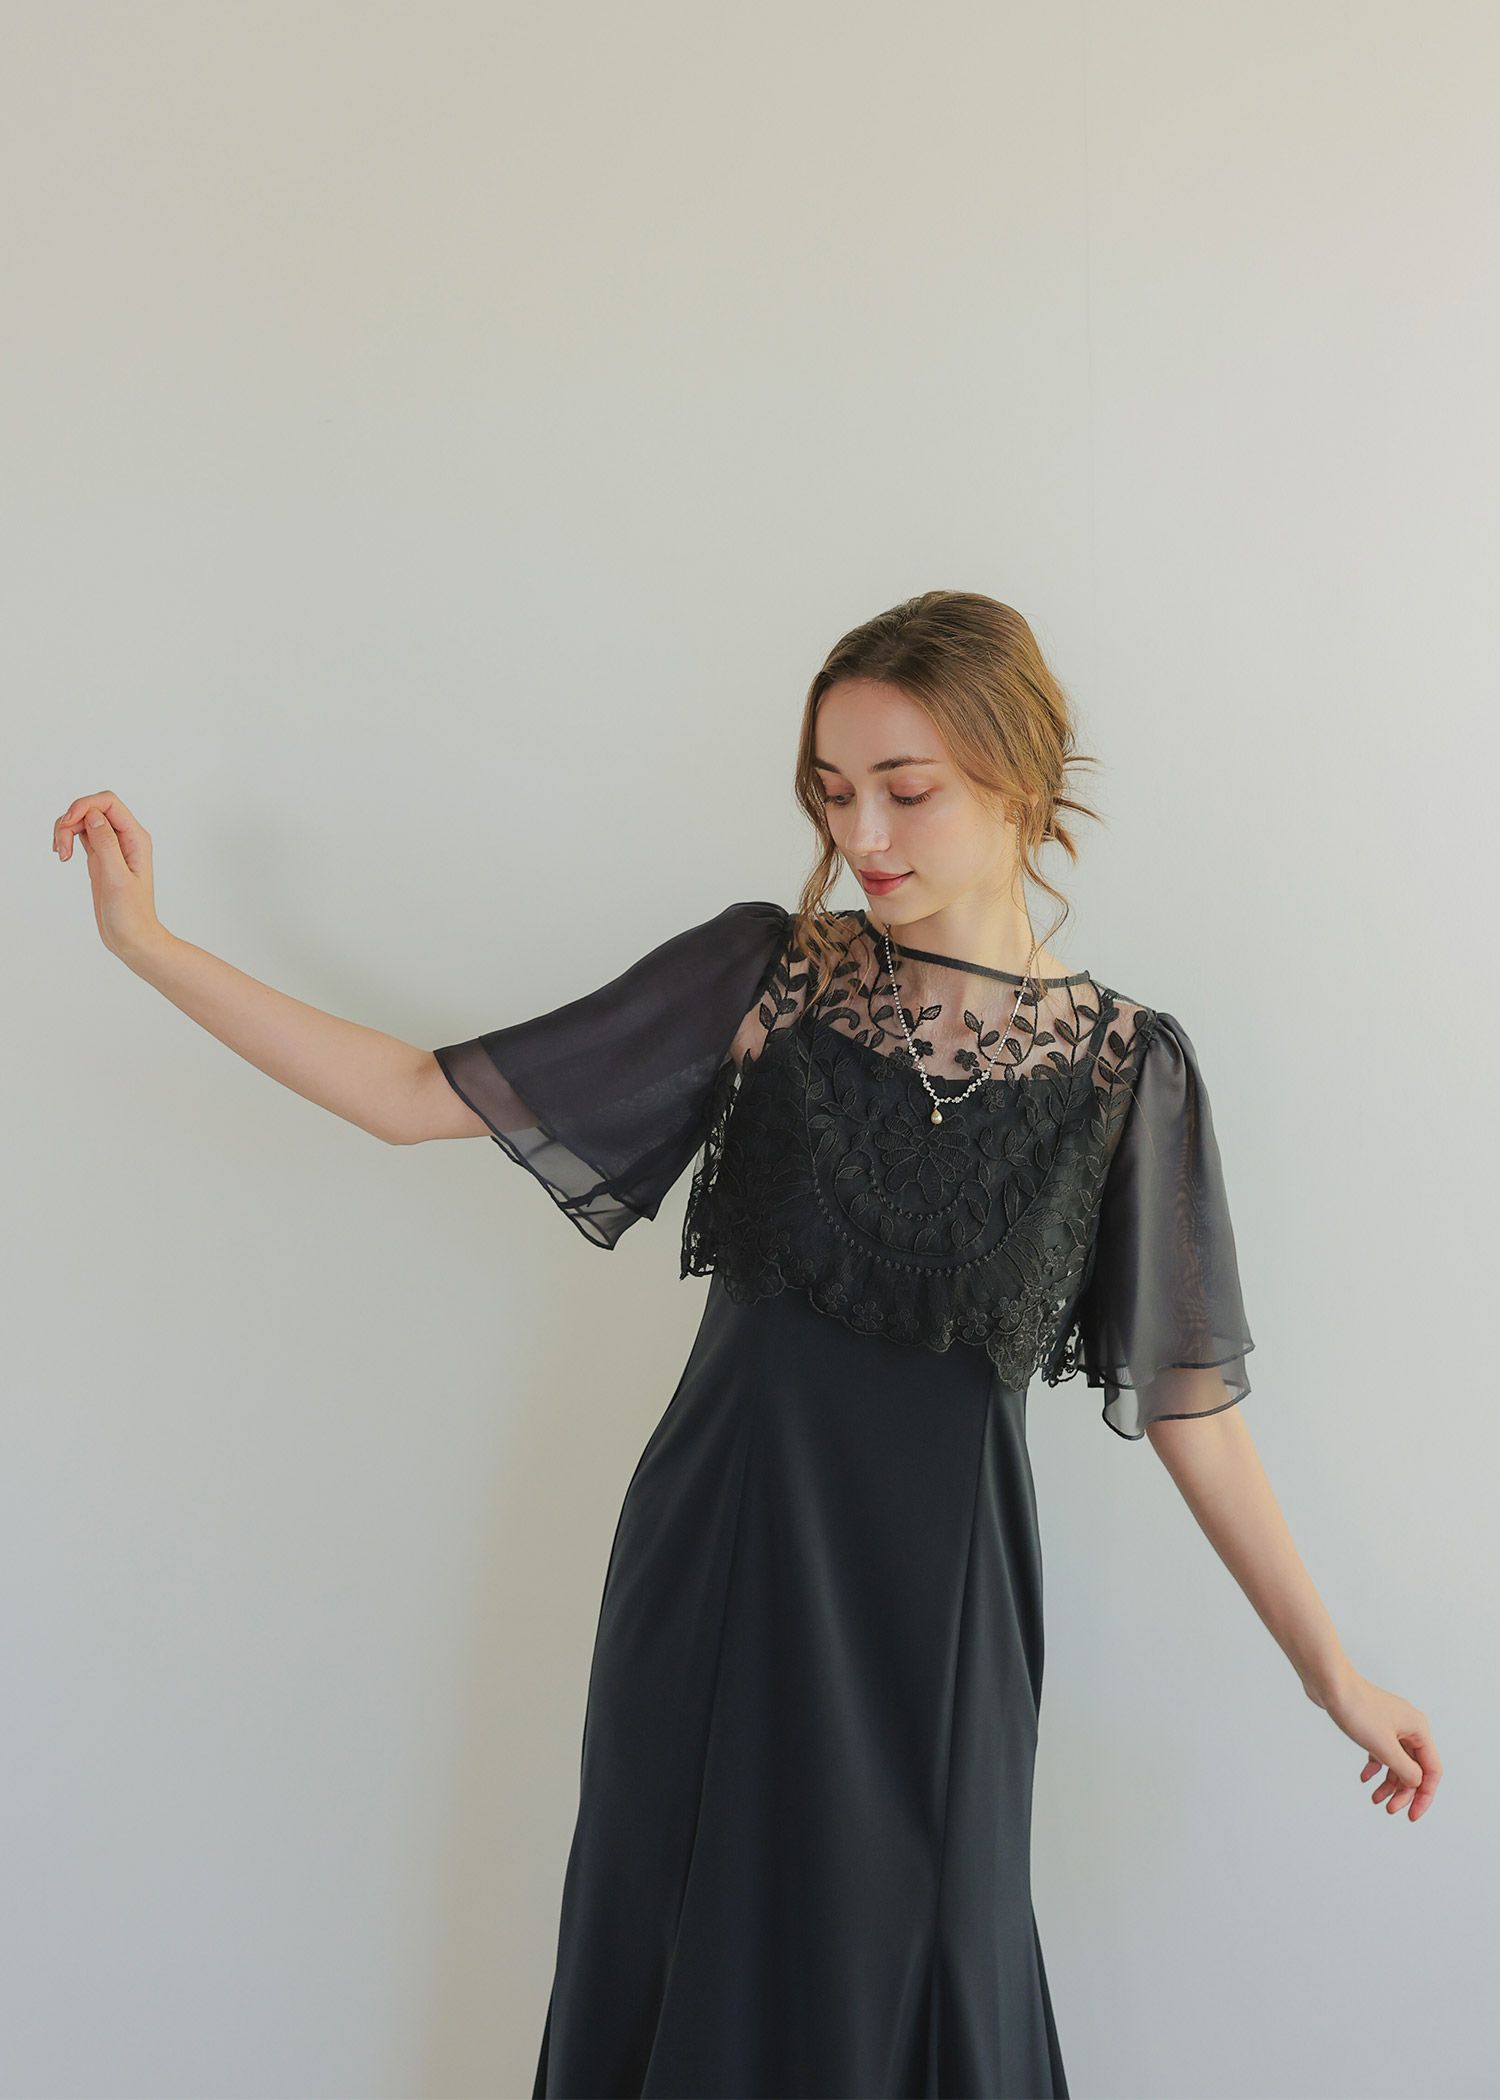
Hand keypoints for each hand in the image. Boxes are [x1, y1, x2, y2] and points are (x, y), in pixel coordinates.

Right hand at [52, 791, 163, 960]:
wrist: (132, 938)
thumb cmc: (131, 914)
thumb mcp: (118, 879)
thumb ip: (107, 845)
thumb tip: (94, 816)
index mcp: (136, 838)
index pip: (108, 802)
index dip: (84, 806)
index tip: (67, 825)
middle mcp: (125, 838)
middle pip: (92, 808)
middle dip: (70, 820)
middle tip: (61, 848)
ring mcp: (111, 846)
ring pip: (83, 820)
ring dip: (65, 830)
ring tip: (61, 855)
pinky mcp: (99, 857)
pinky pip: (80, 835)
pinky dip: (66, 839)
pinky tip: (62, 855)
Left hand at [1321, 1671, 1440, 1821]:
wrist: (1329, 1684)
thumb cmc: (1357, 1710)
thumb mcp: (1384, 1747)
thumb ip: (1405, 1770)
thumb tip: (1417, 1784)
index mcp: (1419, 1730)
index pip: (1432, 1771)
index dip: (1424, 1796)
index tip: (1411, 1815)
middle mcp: (1409, 1727)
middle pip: (1415, 1769)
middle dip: (1403, 1792)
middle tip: (1389, 1809)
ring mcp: (1391, 1725)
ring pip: (1397, 1762)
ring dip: (1389, 1783)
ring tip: (1375, 1799)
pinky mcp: (1374, 1724)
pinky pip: (1382, 1752)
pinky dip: (1376, 1766)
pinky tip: (1365, 1777)